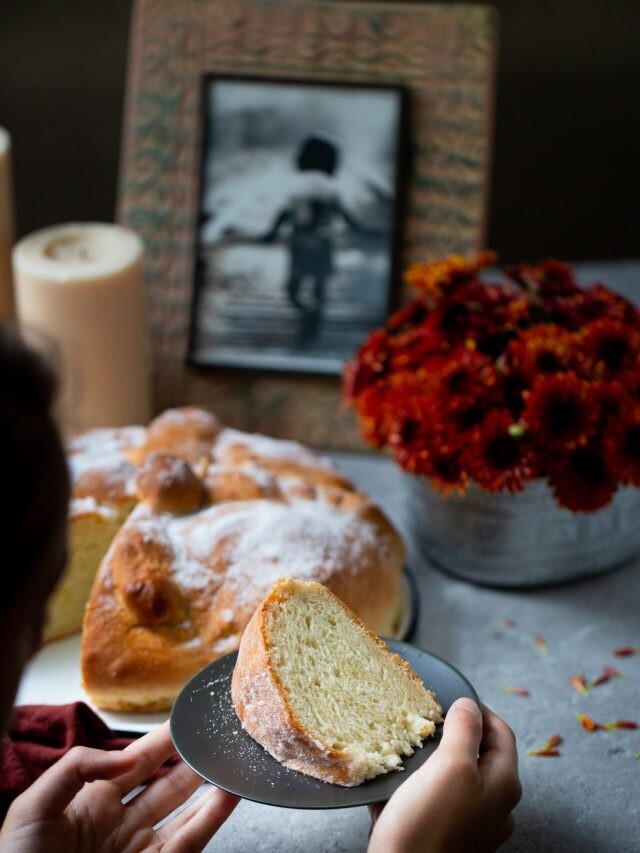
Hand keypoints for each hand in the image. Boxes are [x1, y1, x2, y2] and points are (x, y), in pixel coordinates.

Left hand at [0, 721, 237, 851]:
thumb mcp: (33, 808)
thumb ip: (76, 768)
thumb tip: (127, 757)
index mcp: (94, 801)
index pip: (139, 761)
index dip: (164, 739)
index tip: (190, 717)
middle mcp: (123, 824)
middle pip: (169, 783)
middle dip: (195, 758)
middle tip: (222, 732)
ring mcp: (141, 849)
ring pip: (187, 812)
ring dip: (211, 786)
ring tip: (235, 759)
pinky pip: (189, 842)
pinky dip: (212, 818)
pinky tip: (229, 795)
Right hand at [368, 699, 520, 852]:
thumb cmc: (428, 826)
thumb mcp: (451, 766)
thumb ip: (465, 730)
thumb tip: (470, 704)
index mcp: (504, 785)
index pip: (501, 732)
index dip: (479, 711)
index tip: (452, 699)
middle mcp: (495, 807)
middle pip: (479, 756)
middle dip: (453, 736)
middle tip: (426, 724)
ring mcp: (473, 827)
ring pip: (455, 779)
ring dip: (433, 762)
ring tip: (407, 754)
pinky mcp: (447, 839)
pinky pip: (436, 803)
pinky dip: (419, 789)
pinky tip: (396, 789)